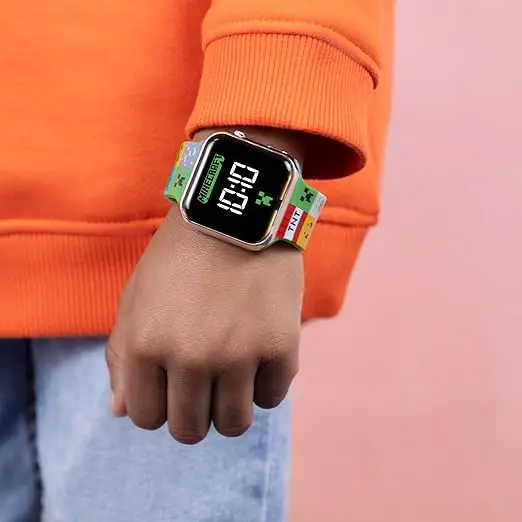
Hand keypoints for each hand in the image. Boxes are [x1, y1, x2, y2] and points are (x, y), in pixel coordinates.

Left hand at [106, 207, 302, 443]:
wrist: (235, 212)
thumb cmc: (179, 256)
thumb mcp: (136, 298)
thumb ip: (123, 357)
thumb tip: (121, 414)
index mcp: (145, 346)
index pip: (146, 418)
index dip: (160, 404)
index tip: (173, 383)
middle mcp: (190, 358)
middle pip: (190, 430)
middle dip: (194, 412)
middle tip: (205, 382)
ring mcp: (238, 354)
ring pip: (233, 424)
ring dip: (231, 405)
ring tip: (233, 373)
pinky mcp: (280, 346)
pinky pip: (272, 397)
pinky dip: (265, 382)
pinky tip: (259, 352)